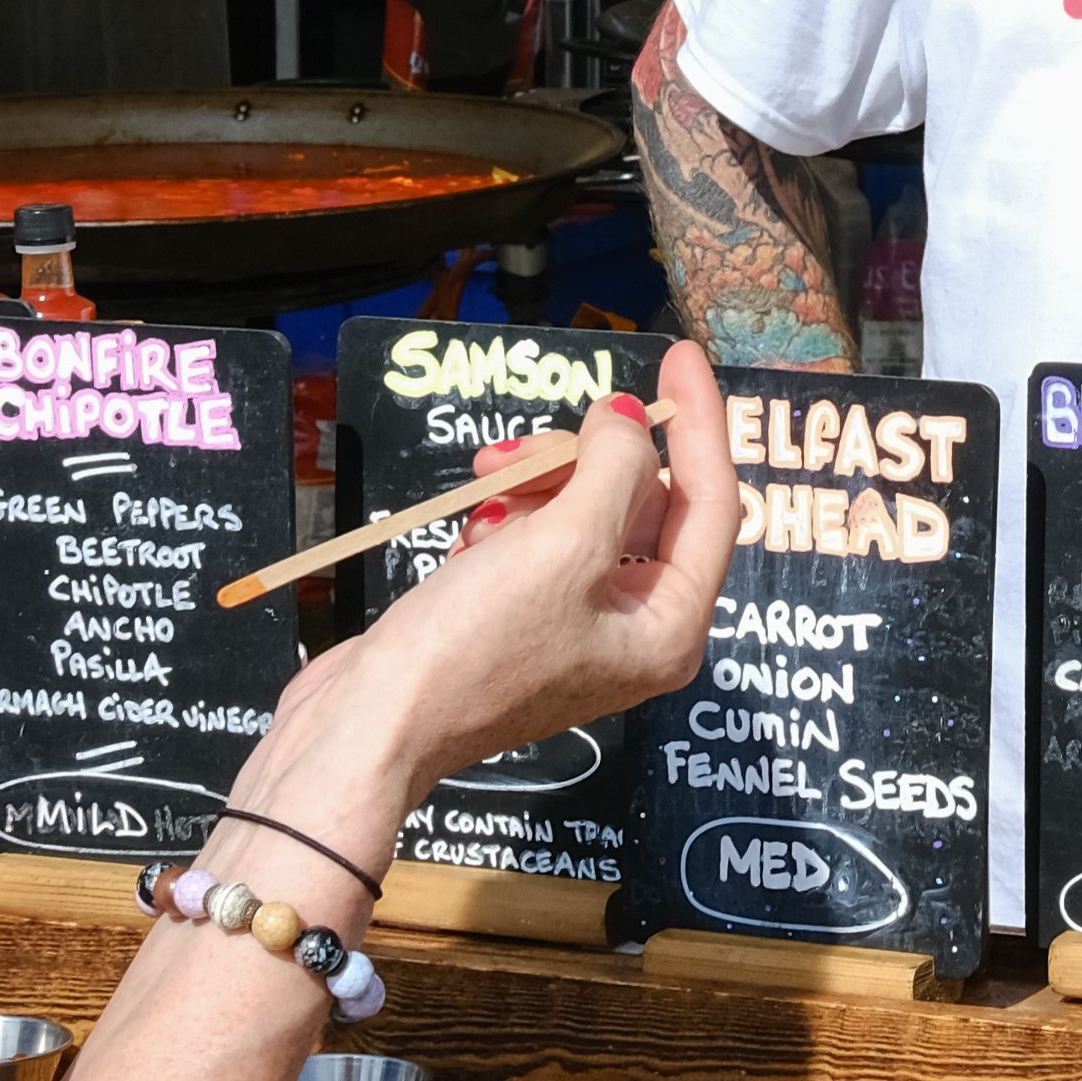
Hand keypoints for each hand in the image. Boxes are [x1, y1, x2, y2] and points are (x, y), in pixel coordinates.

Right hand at [282, 352, 739, 827]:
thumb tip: (626, 421)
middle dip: (586, 460)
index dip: (696, 423)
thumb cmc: (473, 647)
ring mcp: (575, 630)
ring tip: (485, 485)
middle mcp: (635, 633)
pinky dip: (506, 523)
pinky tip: (469, 538)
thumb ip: (612, 469)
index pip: (710, 504)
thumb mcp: (560, 545)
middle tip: (529, 445)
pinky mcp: (519, 624)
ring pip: (581, 517)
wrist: (370, 726)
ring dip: (536, 486)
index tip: (678, 354)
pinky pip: (534, 544)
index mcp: (670, 628)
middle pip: (640, 506)